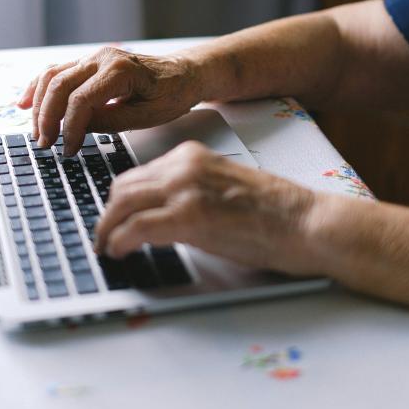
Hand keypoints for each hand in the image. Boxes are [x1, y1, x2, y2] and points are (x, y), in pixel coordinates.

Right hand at [17, 47, 200, 155]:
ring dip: (39, 105)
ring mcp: (94, 57)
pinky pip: (56, 72)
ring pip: (52, 76)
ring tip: (37, 132)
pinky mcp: (89, 63)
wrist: (184, 74)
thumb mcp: (148, 116)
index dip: (69, 127)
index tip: (67, 149)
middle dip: (47, 117)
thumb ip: (111, 122)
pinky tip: (25, 104)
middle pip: (59, 85)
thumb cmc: (173, 94)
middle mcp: (103, 57)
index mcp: (121, 70)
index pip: (81, 99)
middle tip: (45, 144)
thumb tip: (77, 129)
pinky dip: (38, 88)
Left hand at [95, 140, 318, 275]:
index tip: (113, 218)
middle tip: (103, 237)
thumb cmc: (274, 211)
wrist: (305, 222)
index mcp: (192, 155)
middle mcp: (184, 164)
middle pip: (124, 187)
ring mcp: (186, 188)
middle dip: (108, 215)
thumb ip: (190, 192)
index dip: (120, 201)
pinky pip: (136, 227)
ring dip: (107, 229)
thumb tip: (160, 215)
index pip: (139, 175)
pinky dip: (119, 241)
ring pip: (123, 204)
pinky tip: (119, 252)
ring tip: (107, 248)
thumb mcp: (223, 187)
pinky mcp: (190, 216)